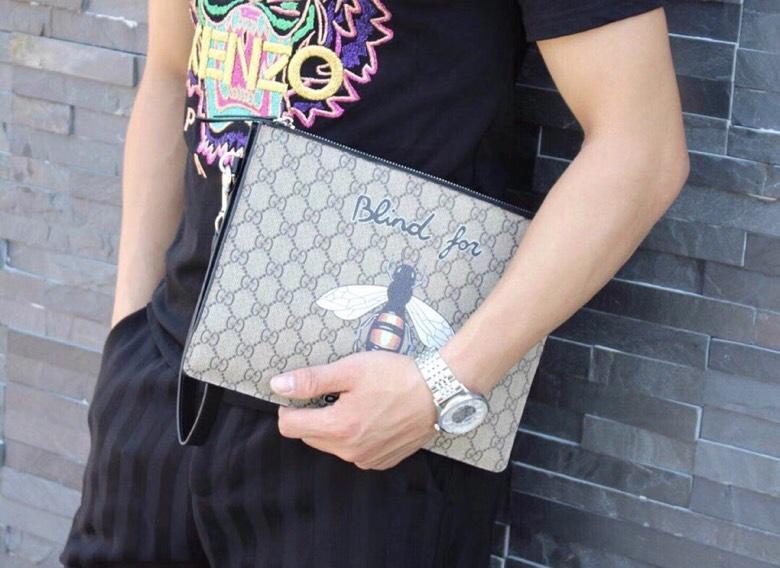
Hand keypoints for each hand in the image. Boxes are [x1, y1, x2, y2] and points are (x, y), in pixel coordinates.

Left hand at [269, 351, 438, 469]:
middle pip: (310, 436)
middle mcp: (349, 451)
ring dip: (335, 426)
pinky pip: (354, 451)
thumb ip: (311, 380)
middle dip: (314, 416)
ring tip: (358, 403)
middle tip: (337, 393)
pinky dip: (355, 436)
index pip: (289, 426)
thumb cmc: (396, 376)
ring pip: (332, 445)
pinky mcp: (382, 461)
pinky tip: (373, 416)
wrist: (439, 392)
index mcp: (338, 428)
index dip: (289, 407)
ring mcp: (366, 460)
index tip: (304, 392)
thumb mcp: (351, 369)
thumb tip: (277, 385)